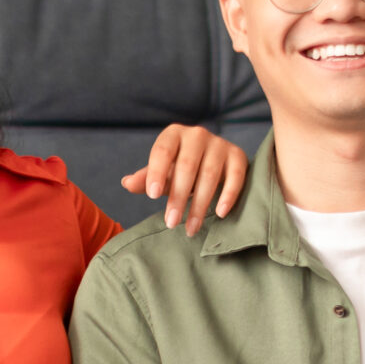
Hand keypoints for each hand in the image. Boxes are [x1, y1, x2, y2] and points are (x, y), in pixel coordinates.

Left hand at [121, 124, 249, 236]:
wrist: (214, 162)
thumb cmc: (181, 169)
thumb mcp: (162, 173)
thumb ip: (145, 178)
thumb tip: (127, 183)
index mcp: (173, 134)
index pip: (162, 151)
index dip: (157, 172)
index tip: (152, 196)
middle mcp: (197, 134)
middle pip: (187, 166)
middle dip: (178, 197)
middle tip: (171, 222)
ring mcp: (220, 144)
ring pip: (209, 175)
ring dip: (199, 205)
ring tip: (191, 229)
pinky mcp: (238, 156)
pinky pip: (236, 176)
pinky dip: (228, 195)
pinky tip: (220, 213)